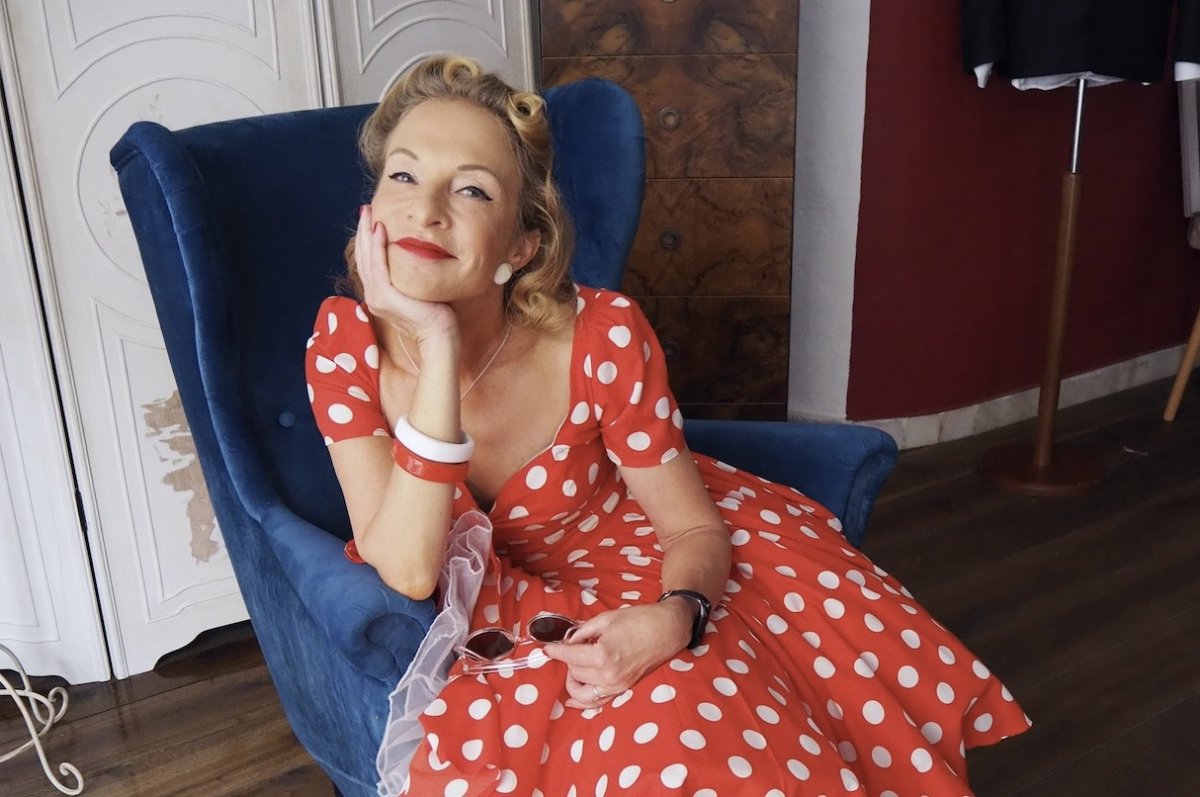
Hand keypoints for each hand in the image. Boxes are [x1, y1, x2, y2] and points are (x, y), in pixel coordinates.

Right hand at [357, 205, 456, 341]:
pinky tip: (380, 230)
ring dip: (366, 234)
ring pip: (367, 258)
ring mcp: (377, 297)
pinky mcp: (385, 297)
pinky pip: (378, 266)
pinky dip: (377, 246)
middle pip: (363, 257)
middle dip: (363, 231)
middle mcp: (373, 296)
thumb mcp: (418, 290)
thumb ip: (410, 276)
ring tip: (368, 214)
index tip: (371, 220)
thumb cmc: (435, 315)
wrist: (439, 336)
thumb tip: (414, 257)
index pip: (369, 262)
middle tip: (365, 210)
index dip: (367, 240)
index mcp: (379, 295)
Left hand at [542, 602, 691, 708]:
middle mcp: (608, 675)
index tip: (547, 648)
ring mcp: (616, 686)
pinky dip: (582, 701)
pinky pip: (597, 703)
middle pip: (574, 672)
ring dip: (574, 678)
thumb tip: (567, 641)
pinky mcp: (623, 689)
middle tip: (573, 646)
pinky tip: (572, 699)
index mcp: (603, 655)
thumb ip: (582, 632)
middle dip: (569, 659)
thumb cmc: (639, 620)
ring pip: (581, 691)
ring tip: (575, 665)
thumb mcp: (606, 619)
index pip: (569, 657)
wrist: (667, 630)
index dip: (555, 651)